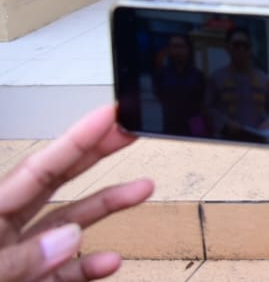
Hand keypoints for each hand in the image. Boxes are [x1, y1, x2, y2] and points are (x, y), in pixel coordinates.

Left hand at [0, 104, 153, 281]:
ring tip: (142, 188)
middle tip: (130, 130)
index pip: (37, 170)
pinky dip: (87, 267)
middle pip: (55, 184)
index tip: (109, 116)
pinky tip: (108, 261)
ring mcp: (16, 262)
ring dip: (105, 208)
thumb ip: (15, 261)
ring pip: (67, 226)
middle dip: (95, 156)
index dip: (75, 139)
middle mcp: (1, 232)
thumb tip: (67, 237)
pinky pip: (63, 273)